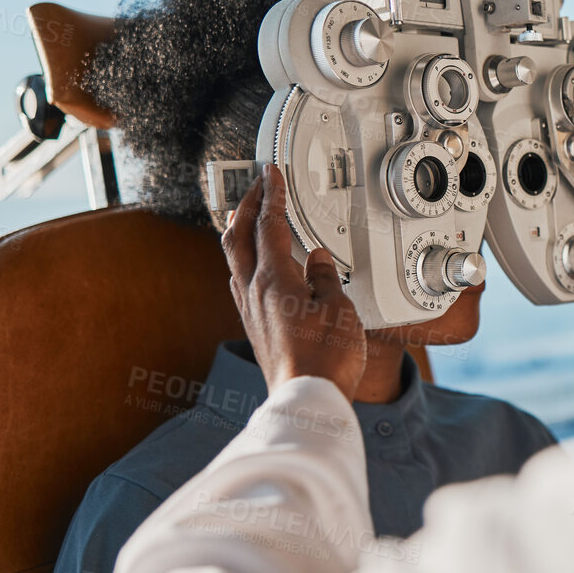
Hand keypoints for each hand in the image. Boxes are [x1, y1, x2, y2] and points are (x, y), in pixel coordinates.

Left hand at [221, 165, 366, 400]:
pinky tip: (253, 266)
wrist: (307, 399)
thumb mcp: (339, 309)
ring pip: (234, 259)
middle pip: (238, 236)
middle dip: (246, 205)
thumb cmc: (326, 360)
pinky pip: (240, 281)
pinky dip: (244, 260)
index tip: (272, 173)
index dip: (272, 195)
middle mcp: (254, 292)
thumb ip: (325, 277)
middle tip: (256, 186)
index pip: (269, 225)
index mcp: (275, 280)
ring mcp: (250, 311)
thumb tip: (317, 259)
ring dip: (239, 231)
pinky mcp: (254, 327)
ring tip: (247, 217)